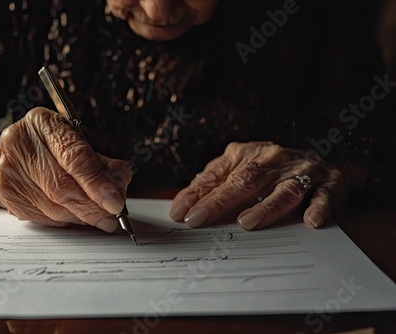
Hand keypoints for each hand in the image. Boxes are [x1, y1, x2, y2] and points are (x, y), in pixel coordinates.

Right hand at [0, 107, 131, 231]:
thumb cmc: (47, 145)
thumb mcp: (74, 140)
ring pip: (54, 207)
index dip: (97, 183)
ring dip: (82, 216)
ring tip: (100, 217)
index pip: (74, 157)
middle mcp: (20, 145)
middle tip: (113, 217)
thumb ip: (100, 161)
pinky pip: (44, 217)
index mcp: (43, 124)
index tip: (115, 202)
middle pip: (62, 187)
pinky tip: (77, 215)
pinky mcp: (6, 196)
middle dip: (93, 207)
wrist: (4, 154)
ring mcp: (9, 172)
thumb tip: (120, 182)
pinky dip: (67, 220)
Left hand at [169, 142, 344, 229]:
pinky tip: (311, 220)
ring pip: (283, 190)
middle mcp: (274, 159)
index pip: (219, 175)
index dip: (198, 194)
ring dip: (266, 207)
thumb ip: (211, 185)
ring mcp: (302, 171)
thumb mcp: (238, 170)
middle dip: (220, 201)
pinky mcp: (330, 183)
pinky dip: (319, 206)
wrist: (319, 162)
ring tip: (247, 222)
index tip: (181, 213)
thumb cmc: (269, 171)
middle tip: (199, 219)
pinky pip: (325, 196)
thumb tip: (181, 206)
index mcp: (247, 154)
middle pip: (246, 181)